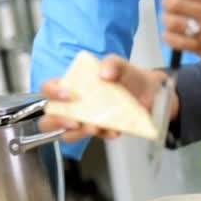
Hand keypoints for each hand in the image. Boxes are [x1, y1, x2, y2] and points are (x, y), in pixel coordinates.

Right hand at [39, 55, 178, 142]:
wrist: (152, 92)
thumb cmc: (128, 77)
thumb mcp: (120, 64)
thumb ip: (112, 63)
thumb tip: (104, 73)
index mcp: (72, 85)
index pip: (48, 90)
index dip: (52, 93)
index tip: (68, 93)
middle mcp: (74, 105)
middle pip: (49, 119)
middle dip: (57, 122)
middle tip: (74, 120)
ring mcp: (86, 120)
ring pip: (69, 135)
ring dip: (79, 133)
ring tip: (95, 127)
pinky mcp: (101, 130)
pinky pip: (96, 137)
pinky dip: (105, 134)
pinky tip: (114, 129)